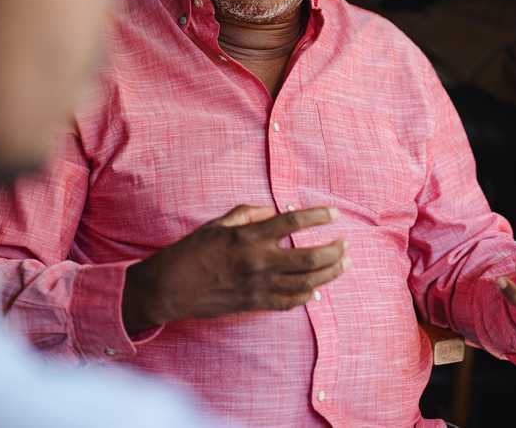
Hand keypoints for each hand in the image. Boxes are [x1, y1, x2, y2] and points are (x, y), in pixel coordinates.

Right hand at [122, 204, 348, 334]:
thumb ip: (246, 213)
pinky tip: (317, 289)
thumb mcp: (216, 224)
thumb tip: (272, 211)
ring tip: (343, 264)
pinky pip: (290, 303)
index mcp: (248, 237)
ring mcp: (259, 286)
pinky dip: (307, 296)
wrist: (171, 287)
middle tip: (345, 244)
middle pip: (309, 258)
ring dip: (330, 274)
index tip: (334, 213)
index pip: (292, 222)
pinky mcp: (255, 305)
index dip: (317, 216)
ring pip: (307, 283)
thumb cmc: (191, 251)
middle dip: (334, 251)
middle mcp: (258, 262)